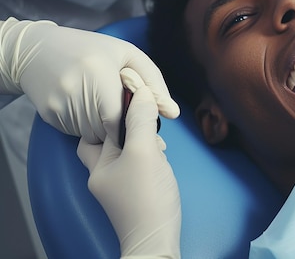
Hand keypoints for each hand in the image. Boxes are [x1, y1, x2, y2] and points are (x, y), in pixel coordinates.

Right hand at [0, 17, 179, 143]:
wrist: (36, 50)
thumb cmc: (90, 49)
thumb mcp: (127, 55)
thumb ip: (153, 83)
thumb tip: (173, 113)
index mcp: (99, 72)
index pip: (121, 117)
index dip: (130, 121)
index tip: (134, 116)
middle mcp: (76, 90)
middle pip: (108, 129)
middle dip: (117, 124)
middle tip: (116, 107)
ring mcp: (59, 104)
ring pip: (93, 134)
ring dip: (101, 125)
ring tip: (99, 102)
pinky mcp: (49, 115)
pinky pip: (77, 132)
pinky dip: (85, 124)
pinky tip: (83, 105)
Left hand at [77, 68, 180, 257]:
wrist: (157, 238)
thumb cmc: (145, 196)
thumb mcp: (143, 151)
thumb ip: (141, 121)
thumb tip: (142, 93)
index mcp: (97, 164)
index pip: (95, 128)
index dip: (110, 112)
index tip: (130, 97)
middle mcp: (104, 174)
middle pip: (108, 140)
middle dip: (125, 127)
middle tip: (144, 118)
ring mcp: (120, 185)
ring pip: (125, 152)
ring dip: (141, 140)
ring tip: (157, 136)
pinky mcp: (136, 192)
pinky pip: (137, 165)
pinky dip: (148, 155)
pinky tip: (161, 155)